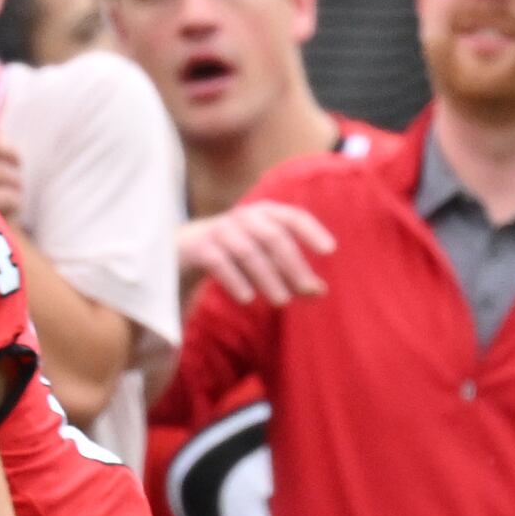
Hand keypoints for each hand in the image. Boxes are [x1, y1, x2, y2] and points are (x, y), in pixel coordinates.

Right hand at [179, 200, 335, 304]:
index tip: (330, 251)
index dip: (312, 231)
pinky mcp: (199, 247)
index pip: (293, 217)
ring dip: (268, 277)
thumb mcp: (265, 257)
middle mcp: (244, 217)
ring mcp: (219, 230)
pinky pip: (220, 262)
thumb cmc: (236, 253)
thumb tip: (320, 291)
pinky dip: (236, 280)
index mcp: (265, 213)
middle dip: (292, 265)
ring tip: (282, 302)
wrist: (184, 248)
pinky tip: (248, 299)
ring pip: (248, 251)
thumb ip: (291, 272)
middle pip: (273, 237)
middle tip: (307, 291)